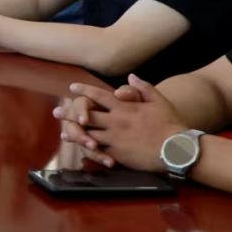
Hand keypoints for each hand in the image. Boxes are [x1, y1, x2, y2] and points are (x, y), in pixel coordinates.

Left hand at [59, 76, 186, 170]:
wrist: (176, 149)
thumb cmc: (170, 124)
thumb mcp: (159, 101)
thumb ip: (143, 88)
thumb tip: (130, 77)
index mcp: (124, 108)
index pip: (98, 96)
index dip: (84, 90)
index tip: (72, 87)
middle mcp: (116, 122)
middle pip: (87, 116)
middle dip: (70, 113)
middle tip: (56, 112)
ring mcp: (115, 139)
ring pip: (89, 135)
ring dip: (75, 134)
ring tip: (63, 133)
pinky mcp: (118, 155)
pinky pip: (100, 152)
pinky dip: (89, 151)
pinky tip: (81, 151)